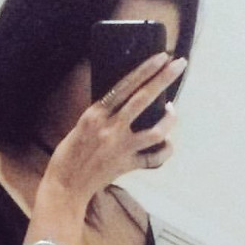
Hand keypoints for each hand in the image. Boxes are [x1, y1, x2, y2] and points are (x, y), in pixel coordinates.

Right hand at [45, 53, 187, 202]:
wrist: (65, 187)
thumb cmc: (68, 155)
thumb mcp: (81, 126)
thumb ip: (102, 114)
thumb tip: (124, 98)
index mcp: (95, 115)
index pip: (124, 86)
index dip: (145, 70)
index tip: (161, 57)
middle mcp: (110, 129)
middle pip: (143, 100)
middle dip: (164, 79)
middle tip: (180, 64)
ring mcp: (121, 148)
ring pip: (155, 131)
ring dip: (169, 119)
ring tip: (171, 110)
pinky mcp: (127, 166)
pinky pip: (154, 159)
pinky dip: (164, 150)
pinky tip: (168, 142)